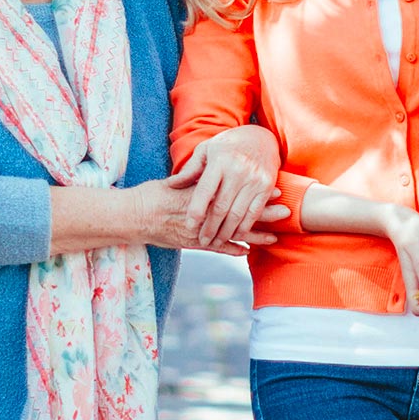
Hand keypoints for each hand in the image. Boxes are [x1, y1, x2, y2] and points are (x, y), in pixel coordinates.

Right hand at [130, 179, 283, 255]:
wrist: (132, 216)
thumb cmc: (152, 195)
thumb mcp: (176, 181)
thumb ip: (196, 177)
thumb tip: (211, 167)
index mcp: (203, 195)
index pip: (236, 193)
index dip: (256, 192)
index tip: (275, 189)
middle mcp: (204, 213)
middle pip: (240, 212)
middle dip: (263, 214)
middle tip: (286, 211)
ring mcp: (199, 230)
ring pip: (231, 234)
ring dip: (254, 236)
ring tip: (274, 238)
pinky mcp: (191, 243)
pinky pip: (215, 248)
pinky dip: (231, 250)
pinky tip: (246, 252)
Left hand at [169, 126, 282, 244]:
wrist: (261, 138)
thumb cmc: (228, 145)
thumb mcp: (206, 150)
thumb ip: (190, 170)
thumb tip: (172, 184)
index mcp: (219, 161)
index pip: (205, 192)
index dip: (196, 212)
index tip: (189, 226)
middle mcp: (238, 170)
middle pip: (221, 207)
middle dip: (210, 228)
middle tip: (202, 240)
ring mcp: (254, 179)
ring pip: (238, 213)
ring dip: (226, 232)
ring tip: (216, 241)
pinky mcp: (267, 186)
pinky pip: (254, 212)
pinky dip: (245, 227)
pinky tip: (236, 235)